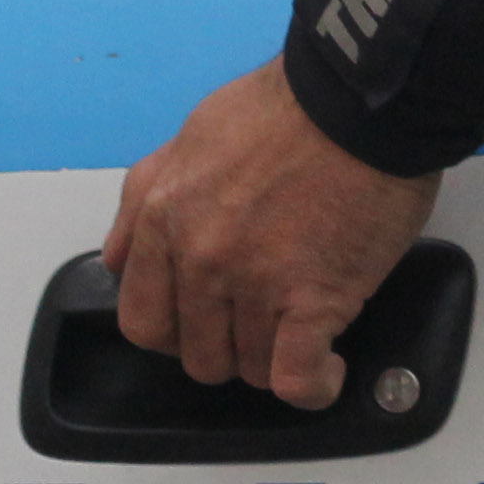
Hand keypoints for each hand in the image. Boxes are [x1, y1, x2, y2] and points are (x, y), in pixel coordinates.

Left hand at [105, 63, 441, 409]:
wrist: (361, 97)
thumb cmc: (289, 105)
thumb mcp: (193, 134)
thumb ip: (146, 195)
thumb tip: (122, 254)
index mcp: (166, 221)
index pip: (145, 320)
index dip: (177, 331)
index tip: (207, 321)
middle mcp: (201, 260)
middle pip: (199, 353)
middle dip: (230, 344)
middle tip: (264, 319)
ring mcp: (256, 284)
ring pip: (249, 367)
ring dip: (276, 357)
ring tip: (305, 332)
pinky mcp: (314, 299)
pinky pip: (295, 377)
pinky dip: (313, 386)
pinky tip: (328, 371)